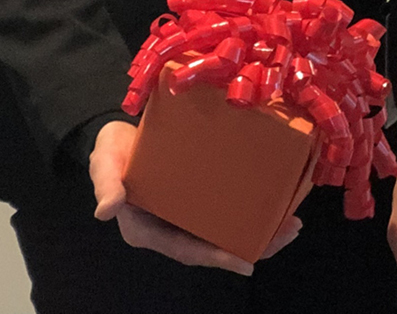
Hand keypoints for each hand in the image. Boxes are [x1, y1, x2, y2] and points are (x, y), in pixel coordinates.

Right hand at [89, 119, 298, 274]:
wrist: (120, 134)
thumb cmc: (112, 152)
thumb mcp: (104, 163)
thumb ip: (106, 183)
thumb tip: (106, 210)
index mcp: (148, 229)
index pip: (186, 249)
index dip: (215, 257)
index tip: (245, 263)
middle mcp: (171, 226)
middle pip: (213, 245)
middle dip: (251, 246)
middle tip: (288, 232)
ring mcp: (187, 211)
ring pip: (225, 228)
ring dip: (259, 229)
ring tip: (292, 221)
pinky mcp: (199, 193)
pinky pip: (227, 206)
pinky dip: (252, 207)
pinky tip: (278, 197)